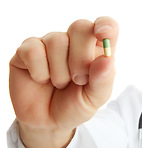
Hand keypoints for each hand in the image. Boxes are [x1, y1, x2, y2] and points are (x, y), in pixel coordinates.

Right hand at [9, 17, 117, 147]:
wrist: (47, 122)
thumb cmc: (75, 106)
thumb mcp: (94, 99)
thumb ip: (103, 80)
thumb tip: (107, 59)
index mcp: (96, 50)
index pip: (107, 25)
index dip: (106, 26)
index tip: (102, 35)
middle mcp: (74, 41)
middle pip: (80, 27)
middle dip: (80, 58)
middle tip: (79, 80)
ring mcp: (50, 43)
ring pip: (56, 41)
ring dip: (60, 71)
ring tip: (60, 83)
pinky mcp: (27, 50)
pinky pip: (33, 50)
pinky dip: (39, 71)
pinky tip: (41, 79)